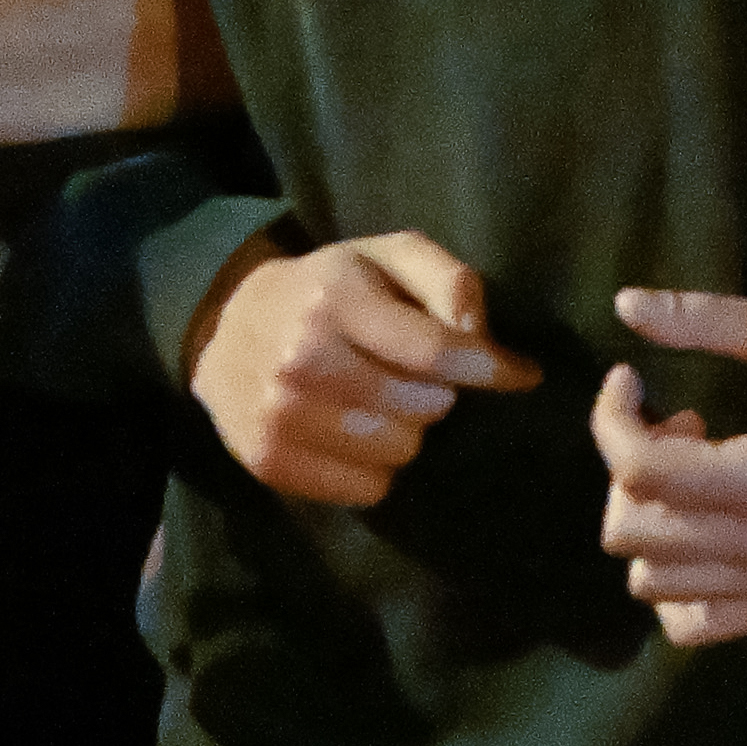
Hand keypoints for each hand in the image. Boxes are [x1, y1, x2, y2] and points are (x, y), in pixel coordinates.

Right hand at [186, 232, 535, 505]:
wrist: (225, 328)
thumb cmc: (329, 288)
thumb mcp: (389, 256)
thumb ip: (449, 280)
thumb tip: (481, 338)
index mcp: (335, 300)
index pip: (436, 351)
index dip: (490, 367)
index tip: (521, 374)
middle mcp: (303, 360)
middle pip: (425, 408)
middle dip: (436, 394)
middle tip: (414, 377)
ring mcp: (280, 417)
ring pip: (400, 452)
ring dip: (406, 432)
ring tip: (382, 404)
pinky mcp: (269, 462)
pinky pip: (366, 489)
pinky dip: (374, 468)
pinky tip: (355, 434)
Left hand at [591, 287, 746, 642]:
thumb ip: (711, 319)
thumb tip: (626, 304)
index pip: (641, 469)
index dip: (611, 420)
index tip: (628, 382)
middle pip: (630, 528)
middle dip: (630, 469)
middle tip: (678, 429)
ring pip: (647, 580)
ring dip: (650, 523)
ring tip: (693, 481)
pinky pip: (686, 625)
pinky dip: (673, 586)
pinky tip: (697, 538)